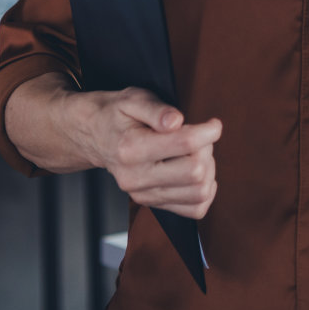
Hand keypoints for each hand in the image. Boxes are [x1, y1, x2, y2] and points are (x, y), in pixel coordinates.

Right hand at [81, 87, 221, 219]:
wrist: (95, 135)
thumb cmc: (117, 114)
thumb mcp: (133, 99)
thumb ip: (156, 109)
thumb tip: (175, 121)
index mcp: (131, 148)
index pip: (186, 143)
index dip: (209, 131)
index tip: (213, 123)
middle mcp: (135, 177)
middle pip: (195, 171)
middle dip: (207, 149)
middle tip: (200, 136)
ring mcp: (143, 195)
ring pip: (198, 192)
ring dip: (208, 170)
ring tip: (197, 153)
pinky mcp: (151, 204)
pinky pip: (194, 210)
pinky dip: (205, 192)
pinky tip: (198, 173)